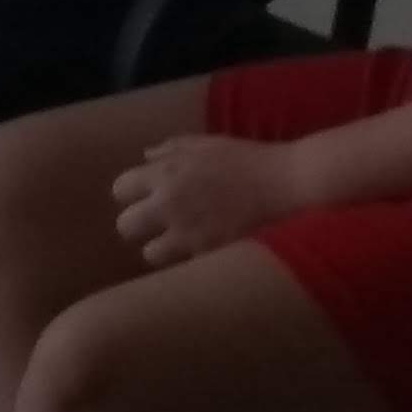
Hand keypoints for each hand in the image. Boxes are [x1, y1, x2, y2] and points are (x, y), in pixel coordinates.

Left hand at [114, 131, 314, 264]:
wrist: (292, 184)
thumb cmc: (250, 160)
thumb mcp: (206, 144)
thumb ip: (170, 149)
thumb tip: (145, 157)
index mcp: (164, 173)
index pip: (119, 190)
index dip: (131, 196)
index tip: (145, 198)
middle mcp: (169, 204)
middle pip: (125, 226)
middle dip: (138, 227)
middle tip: (157, 226)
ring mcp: (190, 233)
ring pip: (150, 254)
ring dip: (162, 250)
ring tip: (180, 246)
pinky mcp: (212, 255)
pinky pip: (185, 267)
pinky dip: (193, 263)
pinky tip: (205, 256)